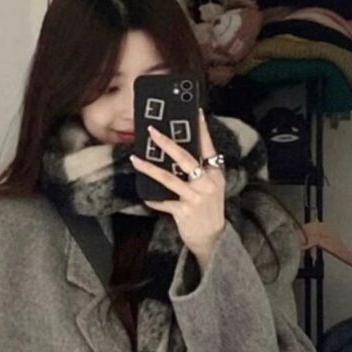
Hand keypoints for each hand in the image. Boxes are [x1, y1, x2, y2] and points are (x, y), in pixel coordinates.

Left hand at [129, 109, 224, 264]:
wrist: (213, 239)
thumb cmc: (209, 210)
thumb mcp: (212, 188)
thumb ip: (202, 171)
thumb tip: (180, 154)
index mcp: (215, 174)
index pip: (208, 147)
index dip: (202, 129)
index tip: (196, 112)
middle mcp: (207, 183)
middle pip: (185, 158)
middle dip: (166, 143)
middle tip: (151, 131)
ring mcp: (196, 197)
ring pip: (169, 178)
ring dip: (150, 168)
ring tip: (136, 159)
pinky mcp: (184, 211)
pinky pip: (164, 202)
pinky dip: (154, 200)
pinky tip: (146, 197)